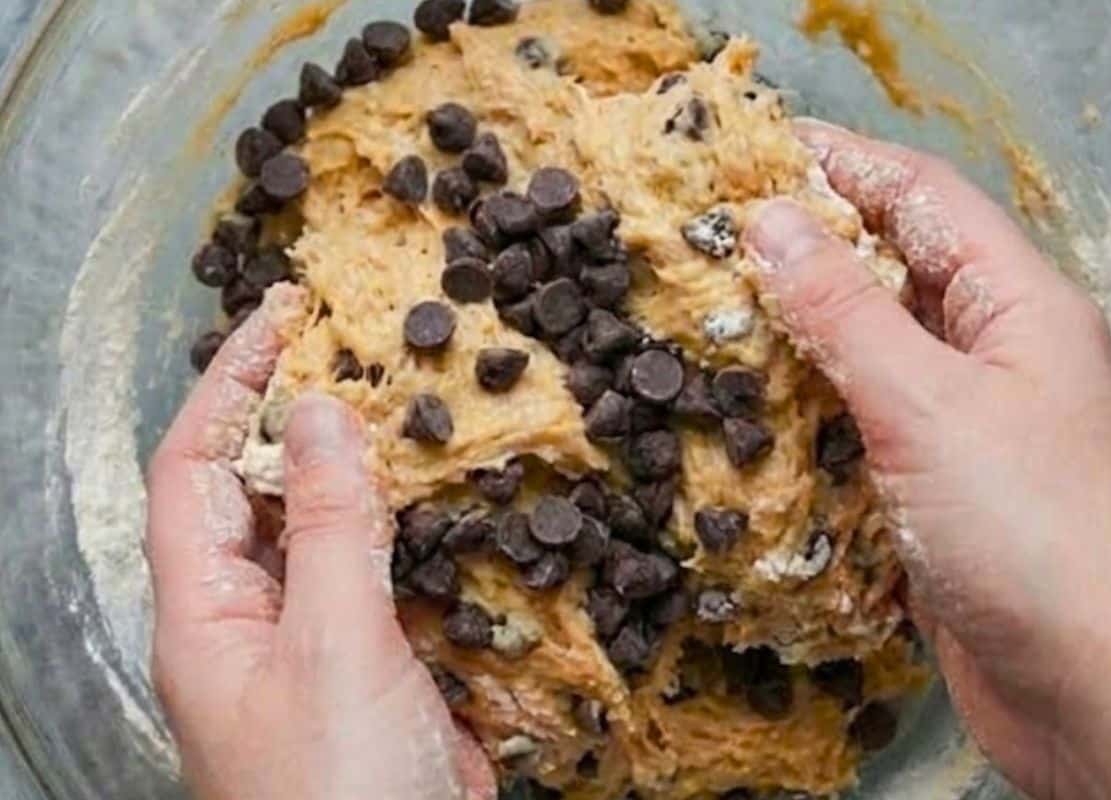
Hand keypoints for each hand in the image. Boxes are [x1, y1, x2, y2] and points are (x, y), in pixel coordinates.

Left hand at [146, 285, 494, 799]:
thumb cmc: (340, 794)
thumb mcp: (335, 649)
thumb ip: (331, 529)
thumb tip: (322, 411)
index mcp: (210, 614)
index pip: (196, 467)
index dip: (230, 383)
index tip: (281, 314)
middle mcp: (257, 619)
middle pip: (263, 488)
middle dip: (302, 411)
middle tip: (359, 344)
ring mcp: (324, 641)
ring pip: (335, 527)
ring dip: (372, 467)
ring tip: (416, 403)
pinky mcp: (385, 662)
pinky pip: (394, 572)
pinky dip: (424, 528)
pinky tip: (463, 500)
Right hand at [748, 122, 1110, 799]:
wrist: (1093, 694)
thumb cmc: (1033, 534)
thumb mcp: (928, 406)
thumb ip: (843, 313)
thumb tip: (769, 221)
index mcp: (1016, 304)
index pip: (921, 197)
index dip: (840, 164)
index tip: (748, 152)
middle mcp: (994, 352)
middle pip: (892, 269)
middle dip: (807, 249)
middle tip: (707, 238)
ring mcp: (964, 424)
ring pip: (869, 351)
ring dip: (797, 335)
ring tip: (708, 315)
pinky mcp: (933, 488)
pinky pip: (861, 425)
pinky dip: (807, 413)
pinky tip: (747, 414)